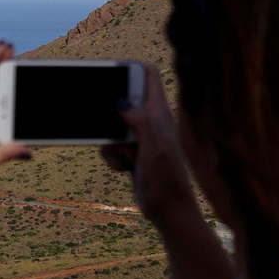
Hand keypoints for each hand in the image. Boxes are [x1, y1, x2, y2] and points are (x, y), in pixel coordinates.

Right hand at [99, 62, 196, 222]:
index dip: (131, 67)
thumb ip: (140, 121)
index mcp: (159, 113)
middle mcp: (151, 121)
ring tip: (126, 158)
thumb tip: (121, 102)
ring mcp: (140, 137)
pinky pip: (110, 147)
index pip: (149, 75)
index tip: (111, 71)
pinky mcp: (131, 153)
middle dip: (110, 114)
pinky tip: (125, 169)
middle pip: (123, 101)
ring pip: (111, 127)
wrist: (168, 210)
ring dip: (110, 143)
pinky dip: (112, 158)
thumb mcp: (154, 148)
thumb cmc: (167, 180)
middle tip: (111, 129)